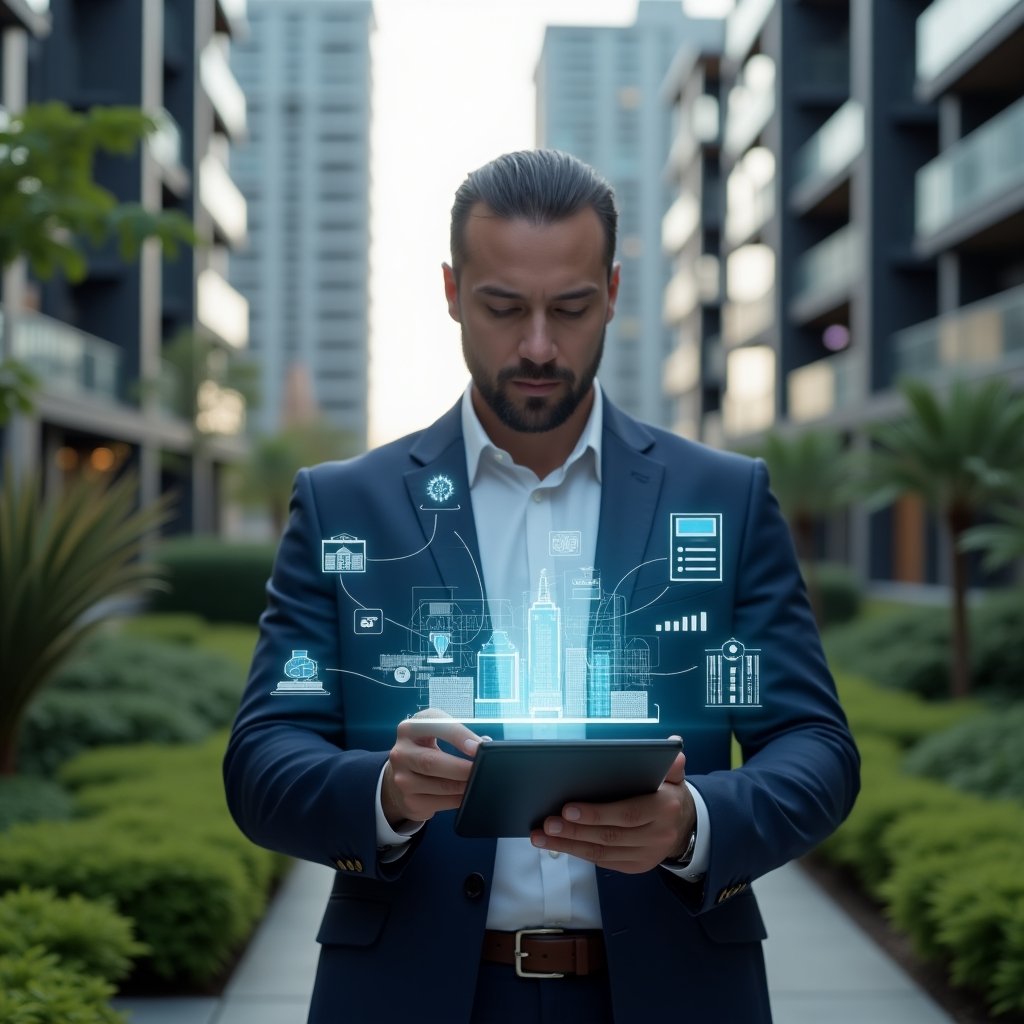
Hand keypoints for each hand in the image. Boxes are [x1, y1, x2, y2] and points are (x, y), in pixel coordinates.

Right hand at [381, 709, 485, 829]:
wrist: (400, 775)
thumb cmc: (426, 748)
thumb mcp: (435, 733)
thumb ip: (458, 734)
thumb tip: (485, 743)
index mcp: (410, 728)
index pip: (435, 726)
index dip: (459, 736)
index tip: (480, 746)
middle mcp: (401, 752)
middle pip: (432, 762)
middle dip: (462, 768)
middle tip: (483, 769)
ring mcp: (402, 779)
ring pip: (439, 786)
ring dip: (463, 786)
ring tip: (479, 782)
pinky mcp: (409, 801)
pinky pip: (440, 803)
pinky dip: (458, 800)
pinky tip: (467, 795)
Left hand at [529, 738, 693, 873]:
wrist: (685, 828)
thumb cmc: (668, 795)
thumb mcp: (674, 777)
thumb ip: (670, 763)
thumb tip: (673, 743)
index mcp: (664, 809)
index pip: (627, 813)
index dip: (596, 813)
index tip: (568, 808)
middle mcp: (656, 836)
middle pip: (609, 836)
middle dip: (574, 831)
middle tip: (546, 823)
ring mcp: (645, 855)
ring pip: (602, 852)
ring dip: (568, 845)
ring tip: (541, 837)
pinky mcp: (635, 867)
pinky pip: (603, 861)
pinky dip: (579, 853)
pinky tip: (558, 845)